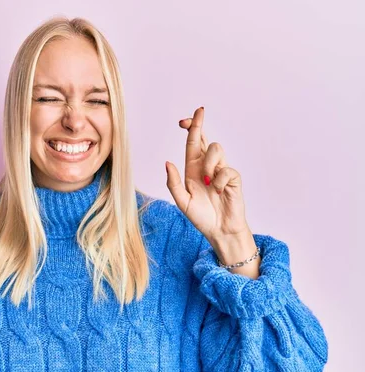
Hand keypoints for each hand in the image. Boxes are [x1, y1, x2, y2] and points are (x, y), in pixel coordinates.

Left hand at [165, 107, 249, 241]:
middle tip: (198, 112)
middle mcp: (207, 166)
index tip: (184, 119)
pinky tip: (219, 192)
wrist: (219, 231)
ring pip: (216, 149)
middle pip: (205, 139)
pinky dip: (220, 181)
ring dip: (208, 163)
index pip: (192, 143)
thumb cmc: (201, 217)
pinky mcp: (234, 178)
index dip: (191, 128)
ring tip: (207, 182)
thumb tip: (167, 162)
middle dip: (199, 124)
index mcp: (193, 169)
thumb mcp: (182, 201)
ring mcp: (221, 171)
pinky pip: (226, 170)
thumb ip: (173, 183)